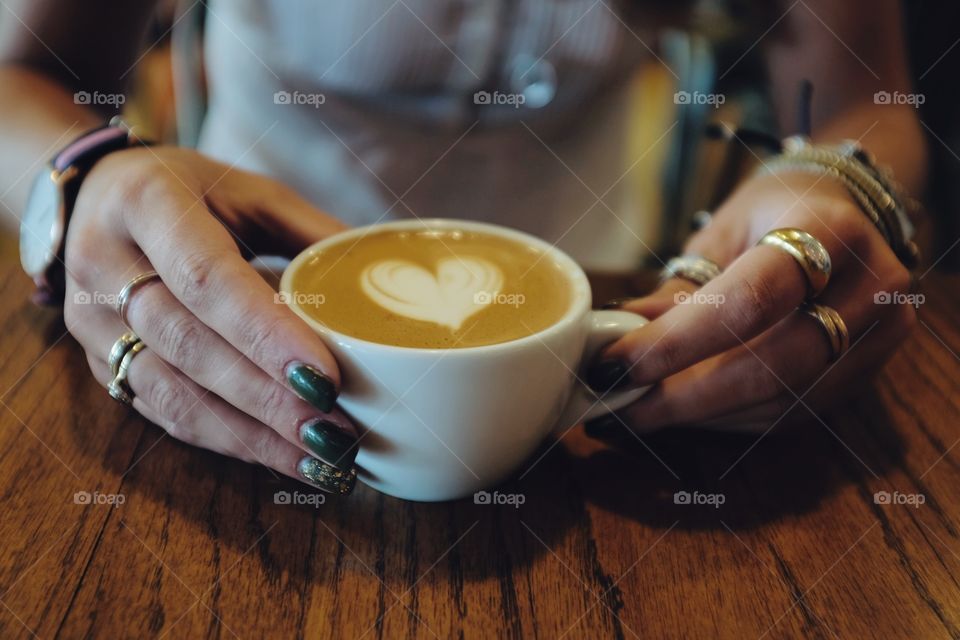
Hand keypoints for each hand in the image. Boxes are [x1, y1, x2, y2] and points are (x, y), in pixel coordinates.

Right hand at [64, 146, 360, 492]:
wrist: (98, 200)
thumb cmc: (193, 192)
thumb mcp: (252, 191)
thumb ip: (312, 232)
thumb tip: (388, 283)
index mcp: (145, 201)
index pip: (206, 278)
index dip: (265, 334)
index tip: (325, 377)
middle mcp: (102, 262)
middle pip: (189, 346)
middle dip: (268, 398)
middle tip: (336, 430)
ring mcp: (90, 320)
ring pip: (172, 393)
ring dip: (252, 435)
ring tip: (321, 457)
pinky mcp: (97, 363)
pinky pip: (164, 414)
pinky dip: (228, 440)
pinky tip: (281, 455)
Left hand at [586, 170, 916, 434]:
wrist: (847, 212)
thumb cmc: (772, 215)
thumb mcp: (721, 234)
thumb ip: (676, 291)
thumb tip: (611, 344)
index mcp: (829, 231)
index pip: (748, 302)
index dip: (676, 343)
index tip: (615, 365)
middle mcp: (870, 286)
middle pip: (769, 366)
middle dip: (682, 396)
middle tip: (618, 406)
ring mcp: (880, 336)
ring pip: (780, 400)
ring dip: (700, 415)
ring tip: (639, 412)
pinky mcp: (870, 373)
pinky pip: (792, 413)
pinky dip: (730, 418)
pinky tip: (687, 412)